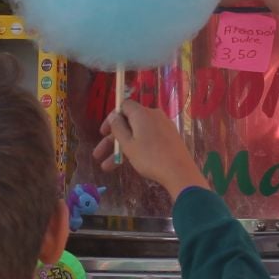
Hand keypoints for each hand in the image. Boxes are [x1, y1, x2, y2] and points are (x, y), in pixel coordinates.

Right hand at [93, 102, 208, 199]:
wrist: (179, 172)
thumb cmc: (150, 157)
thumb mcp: (128, 144)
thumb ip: (118, 128)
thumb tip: (114, 116)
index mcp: (142, 113)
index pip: (124, 106)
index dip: (111, 118)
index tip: (103, 133)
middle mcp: (153, 115)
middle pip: (129, 123)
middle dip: (112, 140)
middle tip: (99, 155)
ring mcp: (163, 126)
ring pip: (137, 134)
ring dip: (122, 148)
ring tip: (108, 168)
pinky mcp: (169, 137)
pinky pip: (148, 138)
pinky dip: (136, 148)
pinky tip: (127, 163)